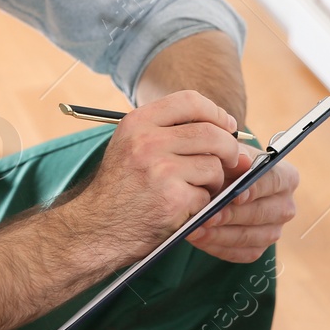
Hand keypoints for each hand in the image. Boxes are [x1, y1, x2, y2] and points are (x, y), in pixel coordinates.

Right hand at [67, 90, 244, 262]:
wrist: (96, 228)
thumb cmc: (120, 187)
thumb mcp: (131, 145)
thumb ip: (169, 131)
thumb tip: (228, 129)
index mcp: (138, 123)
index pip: (190, 101)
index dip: (217, 112)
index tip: (228, 126)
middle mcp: (147, 142)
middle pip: (211, 134)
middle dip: (229, 149)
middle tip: (233, 161)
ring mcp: (160, 171)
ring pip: (213, 166)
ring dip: (214, 181)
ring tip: (196, 189)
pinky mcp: (172, 200)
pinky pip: (206, 195)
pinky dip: (201, 204)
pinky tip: (183, 208)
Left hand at [187, 154, 299, 263]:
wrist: (221, 185)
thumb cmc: (228, 166)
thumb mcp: (231, 156)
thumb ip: (235, 158)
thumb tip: (242, 162)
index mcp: (286, 177)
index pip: (273, 182)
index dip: (254, 190)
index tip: (235, 196)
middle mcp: (285, 206)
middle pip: (261, 213)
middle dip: (231, 216)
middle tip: (207, 216)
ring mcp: (273, 231)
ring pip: (249, 237)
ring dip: (220, 235)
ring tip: (196, 229)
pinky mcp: (257, 249)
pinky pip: (239, 253)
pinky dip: (217, 247)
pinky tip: (199, 238)